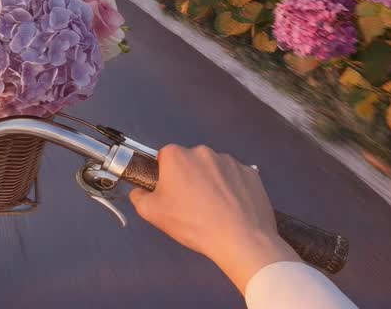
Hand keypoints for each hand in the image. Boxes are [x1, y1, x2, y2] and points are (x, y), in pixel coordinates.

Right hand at [127, 144, 298, 294]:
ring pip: (215, 169)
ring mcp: (231, 161)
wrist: (240, 239)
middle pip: (191, 162)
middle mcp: (204, 151)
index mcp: (177, 156)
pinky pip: (236, 178)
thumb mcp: (152, 214)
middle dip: (190, 178)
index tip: (171, 194)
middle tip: (192, 205)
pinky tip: (233, 209)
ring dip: (213, 183)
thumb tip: (139, 191)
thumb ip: (138, 197)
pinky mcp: (251, 173)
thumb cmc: (192, 223)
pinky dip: (234, 189)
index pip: (164, 158)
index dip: (166, 176)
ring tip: (216, 210)